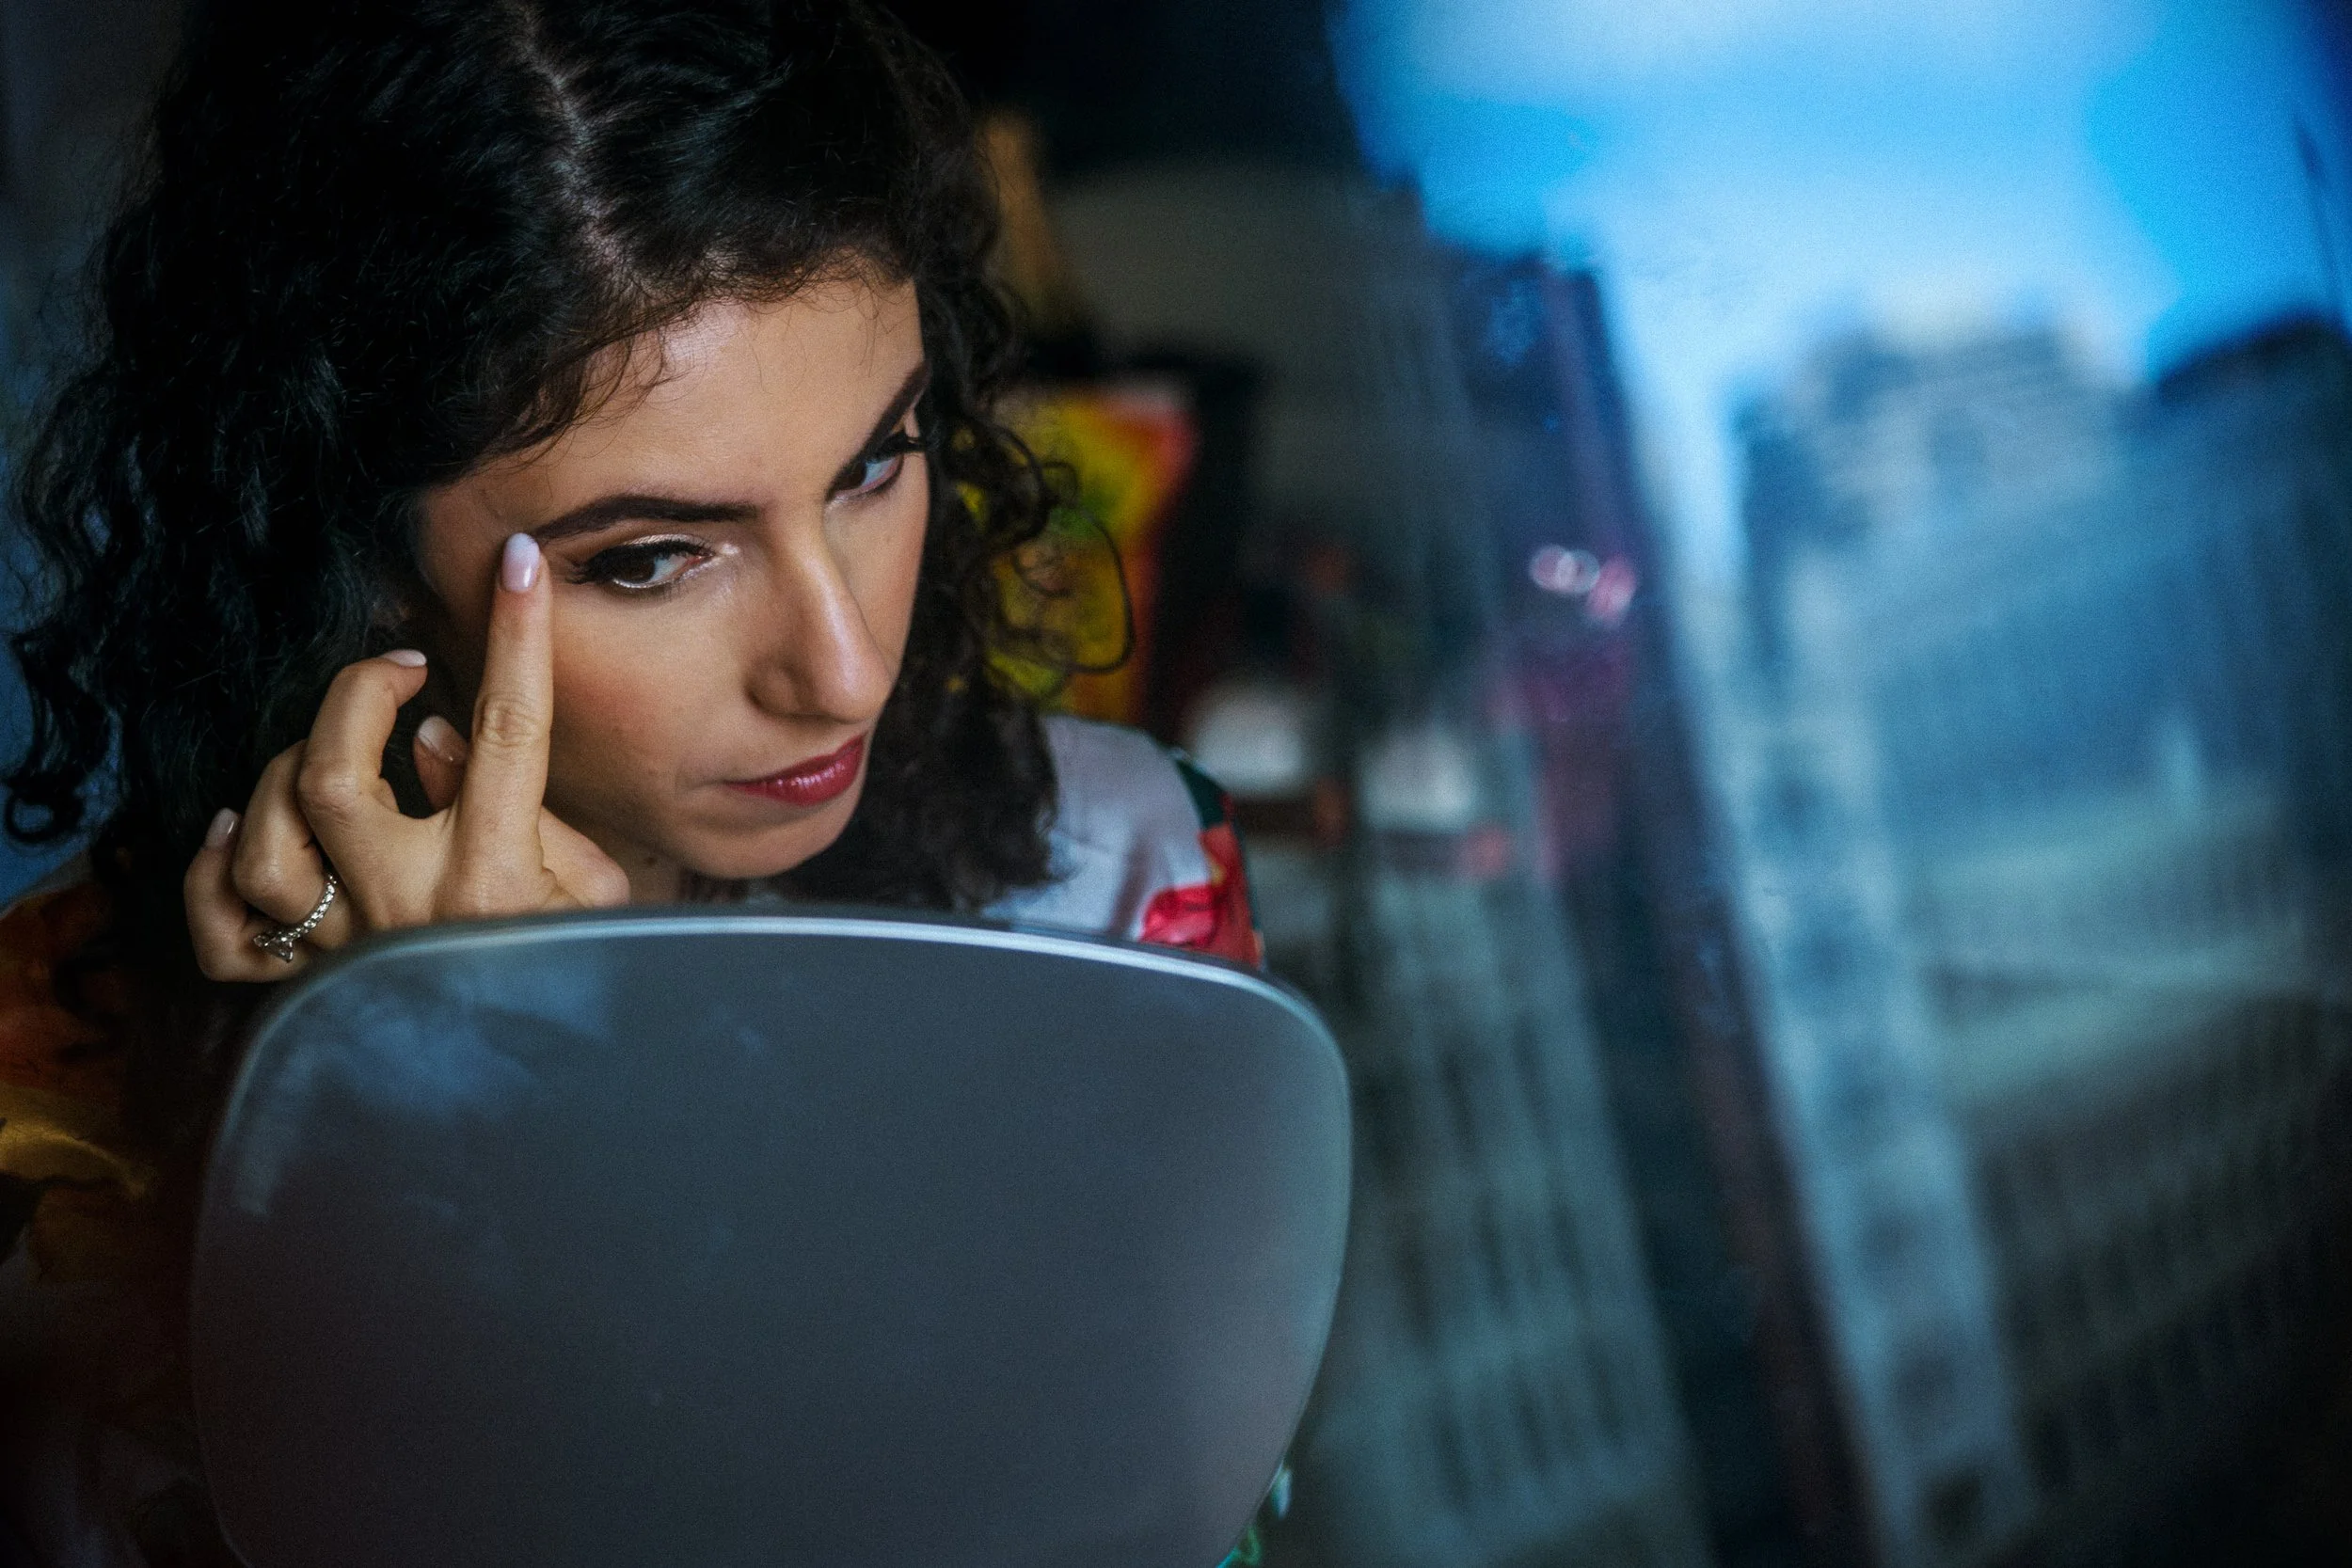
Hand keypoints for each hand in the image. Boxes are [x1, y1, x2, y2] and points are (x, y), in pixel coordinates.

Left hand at [184, 533, 630, 979]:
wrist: (539, 1108)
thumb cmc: (575, 985)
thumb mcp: (591, 894)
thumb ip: (528, 813)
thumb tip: (431, 741)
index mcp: (498, 877)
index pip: (505, 730)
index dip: (516, 638)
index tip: (517, 567)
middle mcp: (410, 907)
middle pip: (336, 772)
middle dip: (354, 695)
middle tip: (394, 670)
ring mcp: (346, 950)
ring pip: (269, 843)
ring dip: (286, 777)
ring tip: (330, 753)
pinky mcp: (303, 991)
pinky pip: (226, 930)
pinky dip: (219, 872)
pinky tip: (241, 833)